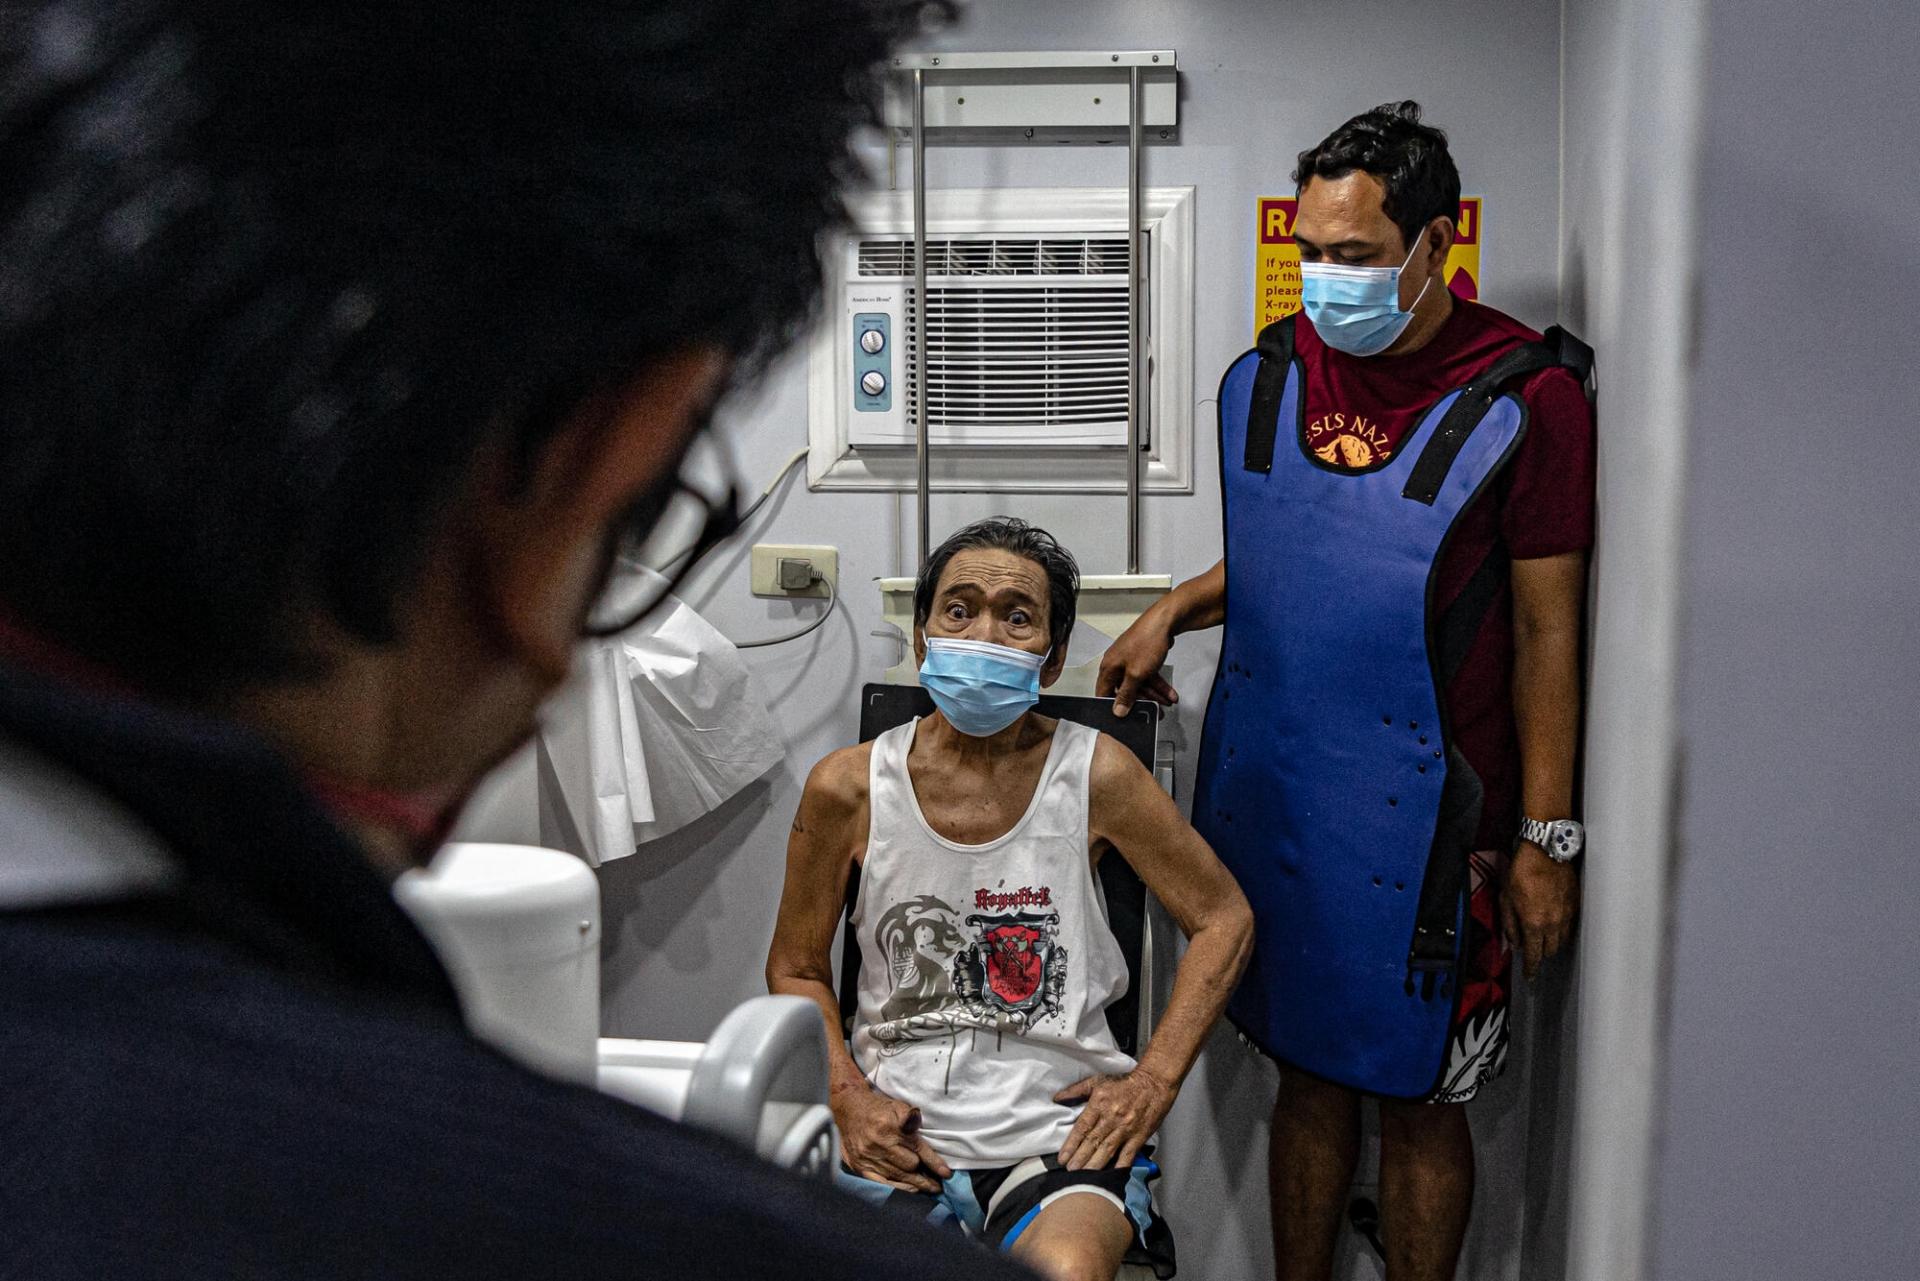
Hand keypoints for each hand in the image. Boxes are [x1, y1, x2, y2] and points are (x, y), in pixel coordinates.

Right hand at [831, 1084, 950, 1192]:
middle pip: (910, 1165)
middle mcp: (878, 1144)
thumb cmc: (878, 1108)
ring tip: (930, 1188)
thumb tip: (918, 1123)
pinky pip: (883, 1183)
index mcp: (889, 1127)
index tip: (946, 1174)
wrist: (849, 1109)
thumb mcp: (897, 1105)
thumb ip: (911, 1115)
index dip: (934, 1162)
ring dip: (916, 1183)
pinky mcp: (860, 1167)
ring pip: (898, 1176)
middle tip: (938, 1181)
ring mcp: (868, 1157)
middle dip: (924, 1173)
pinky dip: (899, 1188)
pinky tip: (911, 1190)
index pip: (918, 1148)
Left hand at [1054, 1067, 1175, 1169]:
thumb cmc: (1124, 1083)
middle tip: (1070, 1171)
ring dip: (1094, 1164)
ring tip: (1084, 1176)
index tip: (1062, 1158)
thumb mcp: (1097, 1081)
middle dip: (1080, 1158)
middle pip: (1093, 1141)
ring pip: (1107, 1150)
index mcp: (1099, 1103)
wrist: (1154, 1083)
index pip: (1082, 1127)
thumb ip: (1076, 1090)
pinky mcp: (1139, 1136)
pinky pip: (1128, 1154)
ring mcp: (1126, 1129)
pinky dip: (1120, 1166)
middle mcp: (1111, 1117)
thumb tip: (1057, 1098)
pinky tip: (1111, 1175)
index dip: (1071, 1144)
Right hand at [1095, 612, 1178, 716]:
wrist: (1165, 622)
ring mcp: (1130, 659)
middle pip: (1125, 690)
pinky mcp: (1142, 657)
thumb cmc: (1146, 640)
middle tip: (1153, 711)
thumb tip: (1117, 710)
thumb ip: (1126, 694)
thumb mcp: (1136, 674)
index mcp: (1109, 667)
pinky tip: (1168, 692)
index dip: (1112, 706)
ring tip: (1165, 702)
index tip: (1123, 717)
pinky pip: (1148, 675)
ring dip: (1154, 694)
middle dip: (1142, 701)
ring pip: (1139, 683)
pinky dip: (1158, 685)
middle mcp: (1117, 663)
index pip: (1104, 693)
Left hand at [1501, 843, 1579, 978]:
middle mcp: (1554, 924)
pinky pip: (1571, 927)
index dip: (1532, 969)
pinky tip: (1556, 924)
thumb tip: (1516, 944)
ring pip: (1563, 941)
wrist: (1545, 853)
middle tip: (1533, 948)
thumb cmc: (1520, 874)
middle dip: (1541, 953)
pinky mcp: (1576, 906)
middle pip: (1550, 951)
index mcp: (1534, 924)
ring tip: (1544, 936)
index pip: (1535, 955)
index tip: (1530, 977)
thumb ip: (1510, 925)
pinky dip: (1563, 930)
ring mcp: (1568, 915)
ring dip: (1553, 943)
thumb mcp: (1506, 899)